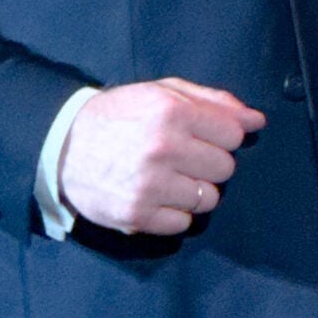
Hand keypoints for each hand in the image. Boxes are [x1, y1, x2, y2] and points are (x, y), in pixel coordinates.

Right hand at [58, 79, 266, 237]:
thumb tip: (256, 120)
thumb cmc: (118, 116)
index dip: (221, 136)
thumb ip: (213, 102)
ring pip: (208, 199)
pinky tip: (155, 197)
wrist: (61, 145)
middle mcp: (163, 148)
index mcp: (172, 111)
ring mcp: (150, 184)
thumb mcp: (161, 93)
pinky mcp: (137, 215)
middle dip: (207, 163)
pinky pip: (183, 224)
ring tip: (167, 178)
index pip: (233, 135)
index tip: (201, 137)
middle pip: (225, 168)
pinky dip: (173, 214)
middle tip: (181, 158)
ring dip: (193, 191)